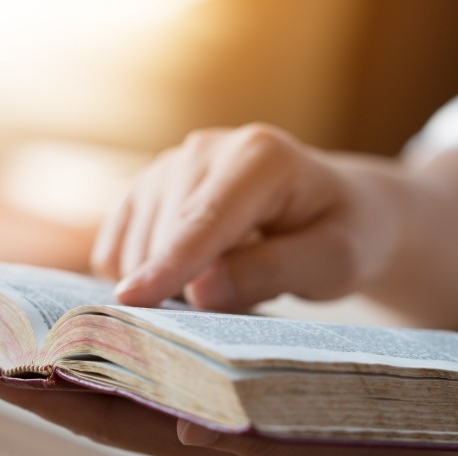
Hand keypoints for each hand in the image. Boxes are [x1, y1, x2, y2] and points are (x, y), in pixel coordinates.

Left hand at [0, 349, 457, 455]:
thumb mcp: (329, 449)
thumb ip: (247, 439)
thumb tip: (168, 421)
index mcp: (212, 450)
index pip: (104, 420)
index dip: (40, 394)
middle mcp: (198, 441)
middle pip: (94, 409)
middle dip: (27, 381)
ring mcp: (210, 430)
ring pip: (119, 396)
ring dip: (64, 370)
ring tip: (10, 341)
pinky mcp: (228, 415)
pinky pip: (158, 385)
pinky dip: (118, 362)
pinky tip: (99, 341)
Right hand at [91, 123, 406, 310]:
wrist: (333, 208)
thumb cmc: (342, 234)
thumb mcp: (334, 261)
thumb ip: (272, 272)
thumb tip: (199, 291)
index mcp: (260, 156)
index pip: (205, 220)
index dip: (170, 264)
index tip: (132, 300)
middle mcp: (206, 148)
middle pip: (163, 237)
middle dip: (184, 290)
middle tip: (244, 304)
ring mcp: (169, 165)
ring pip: (133, 247)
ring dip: (167, 286)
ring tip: (225, 281)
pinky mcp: (146, 189)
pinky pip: (116, 248)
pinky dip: (139, 276)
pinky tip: (186, 274)